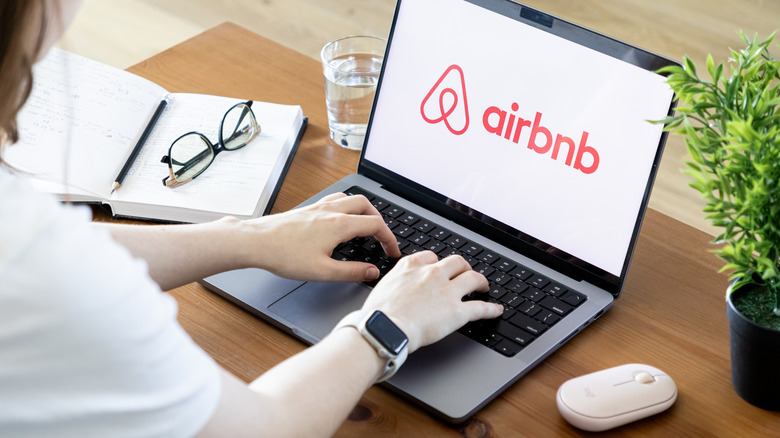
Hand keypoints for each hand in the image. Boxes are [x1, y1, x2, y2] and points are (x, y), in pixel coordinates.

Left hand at [245, 193, 400, 281]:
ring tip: (366, 226)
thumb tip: (372, 272)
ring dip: (364, 210)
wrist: (257, 242)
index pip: (376, 225)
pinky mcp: (308, 208)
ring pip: (351, 199)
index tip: (393, 251)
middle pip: (367, 206)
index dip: (389, 239)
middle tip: (383, 238)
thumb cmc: (285, 255)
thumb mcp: (323, 271)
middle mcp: (332, 211)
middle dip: (380, 221)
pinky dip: (347, 207)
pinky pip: (336, 200)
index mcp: (339, 225)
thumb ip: (351, 272)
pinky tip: (340, 219)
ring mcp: (319, 207)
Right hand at [361, 251, 503, 352]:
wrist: (384, 328)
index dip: (439, 263)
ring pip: (473, 278)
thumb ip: (396, 283)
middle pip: (457, 262)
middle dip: (464, 267)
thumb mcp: (383, 287)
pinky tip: (496, 310)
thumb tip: (396, 290)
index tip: (441, 269)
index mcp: (412, 266)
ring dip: (481, 282)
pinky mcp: (457, 311)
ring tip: (483, 286)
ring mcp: (446, 291)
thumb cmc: (378, 314)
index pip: (432, 257)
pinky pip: (480, 308)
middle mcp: (432, 274)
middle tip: (465, 274)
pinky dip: (491, 309)